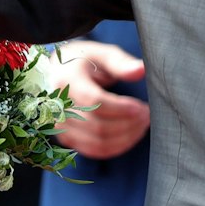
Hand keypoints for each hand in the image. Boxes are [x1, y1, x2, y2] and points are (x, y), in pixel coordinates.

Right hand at [51, 41, 148, 158]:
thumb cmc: (84, 61)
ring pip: (98, 143)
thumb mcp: (101, 54)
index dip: (121, 108)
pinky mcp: (67, 138)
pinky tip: (130, 135)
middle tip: (147, 114)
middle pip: (99, 126)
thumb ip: (121, 63)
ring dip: (126, 137)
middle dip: (129, 123)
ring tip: (141, 124)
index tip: (141, 107)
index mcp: (66, 81)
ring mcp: (61, 126)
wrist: (57, 73)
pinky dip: (117, 147)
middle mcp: (59, 107)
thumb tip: (141, 71)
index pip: (95, 102)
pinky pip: (95, 151)